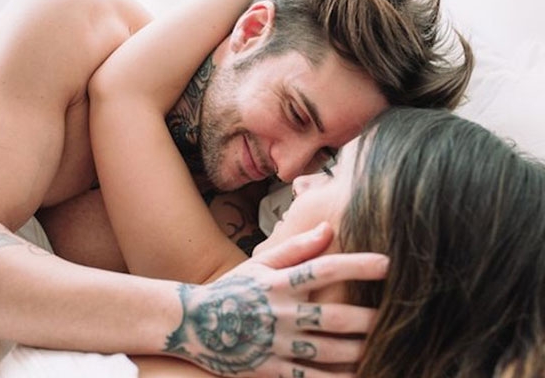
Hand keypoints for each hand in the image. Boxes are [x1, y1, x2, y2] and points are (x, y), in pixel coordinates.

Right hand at [163, 222, 388, 376]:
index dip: (357, 265)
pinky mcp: (269, 370)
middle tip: (399, 316)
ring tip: (385, 347)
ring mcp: (275, 343)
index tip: (388, 263)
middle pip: (334, 316)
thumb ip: (295, 248)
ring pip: (327, 351)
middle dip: (369, 317)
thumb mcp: (258, 263)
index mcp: (279, 282)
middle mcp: (280, 312)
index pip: (324, 269)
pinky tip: (359, 377)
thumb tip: (328, 228)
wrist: (192, 323)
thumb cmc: (232, 288)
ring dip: (359, 351)